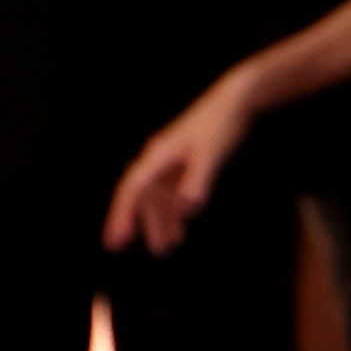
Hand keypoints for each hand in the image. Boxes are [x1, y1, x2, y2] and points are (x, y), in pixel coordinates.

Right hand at [105, 72, 252, 258]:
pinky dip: (174, 211)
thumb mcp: (210, 154)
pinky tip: (181, 229)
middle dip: (135, 222)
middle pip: (141, 196)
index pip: (132, 189)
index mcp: (158, 155)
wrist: (235, 101)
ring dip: (159, 221)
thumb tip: (186, 208)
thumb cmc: (219, 124)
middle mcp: (159, 159)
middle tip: (123, 248)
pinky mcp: (185, 163)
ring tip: (164, 248)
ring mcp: (171, 161)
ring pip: (157, 197)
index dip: (122, 215)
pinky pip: (172, 192)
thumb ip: (198, 181)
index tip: (116, 239)